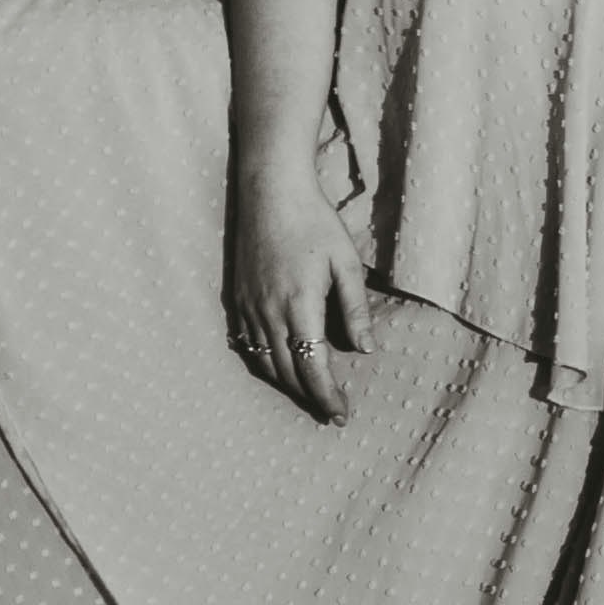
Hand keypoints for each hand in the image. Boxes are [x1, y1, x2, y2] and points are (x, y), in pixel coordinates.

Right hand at [222, 175, 370, 421]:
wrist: (270, 190)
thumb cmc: (314, 221)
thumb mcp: (346, 262)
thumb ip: (355, 307)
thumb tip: (365, 348)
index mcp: (300, 306)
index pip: (312, 367)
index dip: (327, 396)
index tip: (341, 414)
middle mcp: (269, 312)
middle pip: (287, 372)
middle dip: (310, 397)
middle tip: (330, 412)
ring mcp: (249, 306)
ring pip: (265, 362)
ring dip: (287, 384)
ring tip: (309, 393)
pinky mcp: (238, 297)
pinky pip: (248, 343)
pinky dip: (265, 363)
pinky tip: (278, 366)